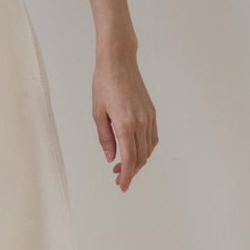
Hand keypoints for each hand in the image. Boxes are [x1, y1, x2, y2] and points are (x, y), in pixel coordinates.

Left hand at [92, 52, 156, 192]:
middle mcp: (141, 123)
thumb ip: (105, 138)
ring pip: (148, 149)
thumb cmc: (104, 85)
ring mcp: (149, 117)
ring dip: (139, 161)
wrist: (119, 62)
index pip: (129, 158)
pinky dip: (146, 149)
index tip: (122, 186)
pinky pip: (152, 138)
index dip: (127, 175)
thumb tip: (111, 158)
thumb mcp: (97, 113)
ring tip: (124, 166)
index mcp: (125, 124)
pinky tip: (136, 151)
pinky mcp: (152, 112)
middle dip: (131, 171)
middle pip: (141, 157)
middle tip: (118, 178)